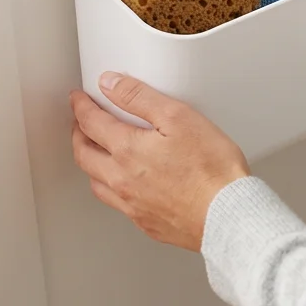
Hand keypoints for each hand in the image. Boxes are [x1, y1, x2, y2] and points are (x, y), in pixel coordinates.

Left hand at [70, 72, 250, 251]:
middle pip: (84, 154)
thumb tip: (110, 84)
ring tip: (95, 151)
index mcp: (126, 150)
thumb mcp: (178, 116)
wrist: (227, 213)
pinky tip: (122, 182)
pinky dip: (109, 187)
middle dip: (78, 133)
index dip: (80, 106)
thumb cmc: (211, 168)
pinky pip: (115, 202)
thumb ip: (139, 97)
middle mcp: (121, 179)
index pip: (91, 123)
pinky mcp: (145, 221)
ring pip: (95, 182)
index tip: (78, 99)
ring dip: (89, 162)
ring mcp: (132, 204)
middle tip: (80, 122)